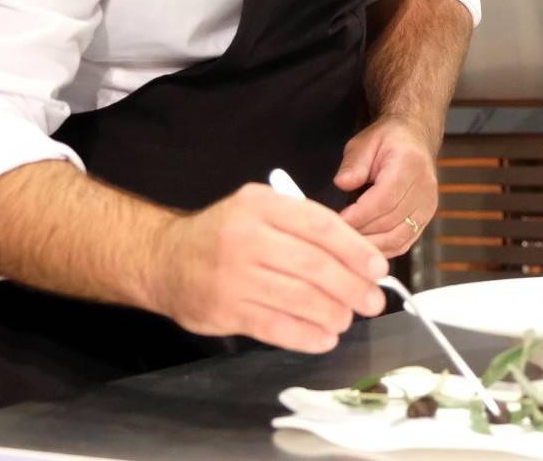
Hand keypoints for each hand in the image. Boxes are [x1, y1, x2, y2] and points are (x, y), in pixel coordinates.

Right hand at [151, 183, 387, 353]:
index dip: (355, 249)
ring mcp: (233, 276)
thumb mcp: (258, 210)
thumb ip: (301, 225)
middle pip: (314, 265)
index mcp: (261, 205)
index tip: (377, 268)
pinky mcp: (225, 310)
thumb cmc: (223, 235)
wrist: (164, 259)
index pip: (320, 225)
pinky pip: (276, 327)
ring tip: (346, 319)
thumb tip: (358, 258)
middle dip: (351, 286)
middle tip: (372, 301)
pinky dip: (306, 336)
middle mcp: (246, 237)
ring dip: (333, 313)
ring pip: (299, 298)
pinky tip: (324, 338)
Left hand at [335, 114, 438, 256]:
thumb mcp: (365, 142)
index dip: (360, 215)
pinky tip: (364, 248)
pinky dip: (383, 250)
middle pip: (391, 222)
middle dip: (361, 233)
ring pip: (398, 238)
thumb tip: (342, 183)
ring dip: (371, 246)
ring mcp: (428, 206)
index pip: (385, 199)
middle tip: (335, 236)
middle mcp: (424, 188)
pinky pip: (404, 243)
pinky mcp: (426, 219)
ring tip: (347, 245)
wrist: (415, 139)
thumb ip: (353, 163)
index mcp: (409, 164)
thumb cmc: (388, 140)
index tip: (337, 221)